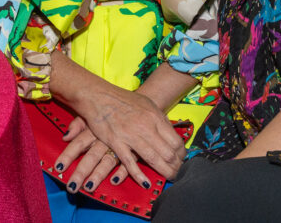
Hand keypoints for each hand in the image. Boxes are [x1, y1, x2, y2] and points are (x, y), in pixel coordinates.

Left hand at [56, 118, 127, 192]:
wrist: (137, 112)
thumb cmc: (111, 113)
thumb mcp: (94, 113)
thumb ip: (78, 124)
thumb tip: (65, 136)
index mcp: (94, 129)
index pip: (78, 143)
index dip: (68, 155)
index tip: (58, 168)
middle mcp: (105, 139)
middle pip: (91, 157)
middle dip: (81, 172)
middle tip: (71, 186)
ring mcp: (120, 146)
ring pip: (107, 162)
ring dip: (98, 175)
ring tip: (88, 187)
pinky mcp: (134, 152)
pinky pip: (128, 164)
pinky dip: (122, 172)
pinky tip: (114, 181)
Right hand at [66, 84, 184, 187]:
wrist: (98, 96)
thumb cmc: (123, 100)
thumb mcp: (146, 104)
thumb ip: (158, 119)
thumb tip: (171, 132)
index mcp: (154, 116)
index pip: (176, 141)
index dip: (182, 154)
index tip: (182, 160)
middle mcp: (145, 126)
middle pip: (168, 153)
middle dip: (177, 166)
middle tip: (179, 173)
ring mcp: (130, 135)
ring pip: (153, 159)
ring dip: (165, 171)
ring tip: (170, 178)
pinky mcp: (116, 142)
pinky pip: (129, 163)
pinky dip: (139, 175)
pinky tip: (146, 183)